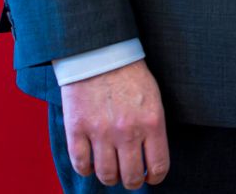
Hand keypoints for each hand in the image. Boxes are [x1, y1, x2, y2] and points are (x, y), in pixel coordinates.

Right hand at [59, 59, 169, 187]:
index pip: (158, 166)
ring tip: (111, 170)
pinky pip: (81, 165)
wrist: (100, 54)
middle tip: (130, 176)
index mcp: (151, 122)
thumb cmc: (130, 75)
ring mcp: (100, 132)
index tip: (151, 177)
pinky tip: (91, 162)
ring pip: (106, 175)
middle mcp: (127, 131)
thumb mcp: (153, 98)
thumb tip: (151, 157)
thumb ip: (153, 128)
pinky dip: (86, 169)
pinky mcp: (77, 130)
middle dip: (132, 181)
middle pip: (131, 177)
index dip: (155, 177)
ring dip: (110, 177)